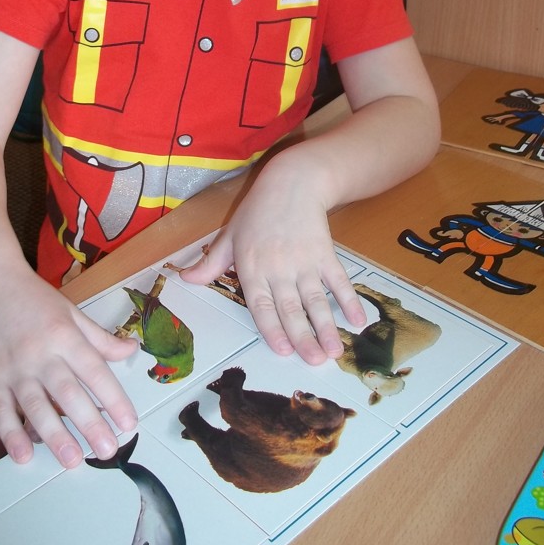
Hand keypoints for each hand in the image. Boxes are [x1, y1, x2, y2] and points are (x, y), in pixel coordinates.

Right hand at [0, 261, 137, 467]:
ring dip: (54, 435)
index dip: (114, 399)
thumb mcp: (71, 312)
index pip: (95, 371)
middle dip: (90, 424)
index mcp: (66, 336)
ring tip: (72, 460)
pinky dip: (10, 433)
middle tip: (107, 451)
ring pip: (36, 406)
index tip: (129, 423)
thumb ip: (99, 338)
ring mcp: (13, 367)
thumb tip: (131, 350)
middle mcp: (42, 353)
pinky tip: (23, 454)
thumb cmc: (32, 298)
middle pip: (69, 393)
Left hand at [179, 153, 365, 364]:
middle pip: (291, 308)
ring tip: (335, 351)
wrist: (292, 183)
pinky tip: (358, 320)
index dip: (273, 329)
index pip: (261, 305)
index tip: (282, 351)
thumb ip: (211, 263)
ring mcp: (304, 261)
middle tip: (315, 362)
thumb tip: (185, 279)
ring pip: (316, 299)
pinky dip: (349, 300)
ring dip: (327, 326)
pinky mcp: (325, 253)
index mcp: (252, 267)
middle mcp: (278, 268)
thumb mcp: (229, 235)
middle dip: (303, 337)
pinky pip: (338, 280)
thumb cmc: (257, 211)